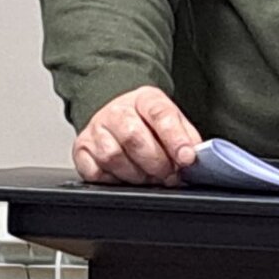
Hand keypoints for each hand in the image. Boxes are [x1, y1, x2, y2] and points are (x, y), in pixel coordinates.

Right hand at [72, 85, 202, 186]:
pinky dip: (113, 180)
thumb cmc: (147, 122)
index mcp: (144, 99)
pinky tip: (125, 176)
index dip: (175, 138)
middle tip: (168, 174)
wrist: (117, 115)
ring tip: (148, 176)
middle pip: (134, 137)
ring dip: (136, 174)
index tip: (187, 158)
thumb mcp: (172, 121)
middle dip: (156, 163)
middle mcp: (117, 111)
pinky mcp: (81, 149)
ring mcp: (96, 129)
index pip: (160, 114)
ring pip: (114, 156)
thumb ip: (186, 137)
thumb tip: (196, 156)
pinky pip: (96, 171)